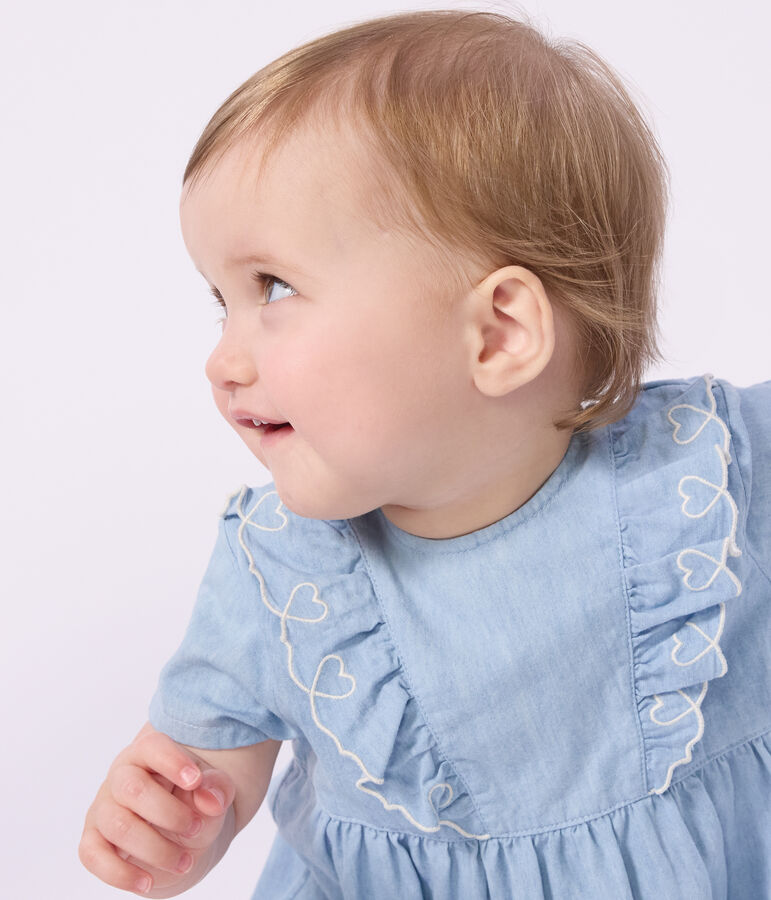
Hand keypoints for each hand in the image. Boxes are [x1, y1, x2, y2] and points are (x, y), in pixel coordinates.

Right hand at [79, 726, 235, 895]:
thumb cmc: (195, 802)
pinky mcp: (94, 841)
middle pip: (132, 788)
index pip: (152, 747)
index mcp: (149, 754)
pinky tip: (148, 882)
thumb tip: (210, 800)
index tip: (196, 781)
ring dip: (156, 849)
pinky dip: (120, 874)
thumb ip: (218, 788)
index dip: (173, 762)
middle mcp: (121, 777)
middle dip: (169, 814)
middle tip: (196, 828)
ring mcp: (103, 809)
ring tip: (185, 862)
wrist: (182, 835)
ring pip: (118, 825)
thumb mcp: (214, 790)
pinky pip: (92, 855)